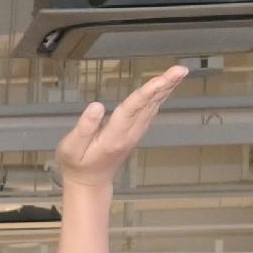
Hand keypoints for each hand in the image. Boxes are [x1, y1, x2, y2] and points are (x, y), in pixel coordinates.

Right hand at [55, 64, 187, 188]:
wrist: (90, 183)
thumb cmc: (78, 164)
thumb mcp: (71, 149)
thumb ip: (84, 127)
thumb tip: (97, 106)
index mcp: (113, 137)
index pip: (131, 110)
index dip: (145, 94)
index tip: (160, 80)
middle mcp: (129, 134)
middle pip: (149, 105)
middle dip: (165, 86)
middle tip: (181, 70)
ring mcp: (136, 133)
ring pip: (154, 106)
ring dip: (167, 88)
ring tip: (179, 72)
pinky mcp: (137, 131)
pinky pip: (152, 110)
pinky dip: (161, 95)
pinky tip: (167, 84)